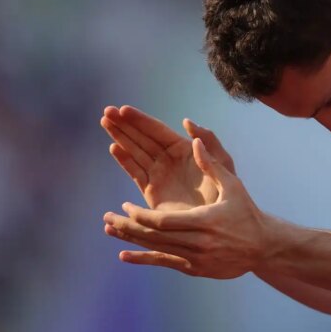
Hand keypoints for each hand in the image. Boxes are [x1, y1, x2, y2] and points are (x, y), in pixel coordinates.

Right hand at [100, 105, 234, 209]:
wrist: (219, 222)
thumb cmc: (225, 192)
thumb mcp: (222, 162)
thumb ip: (208, 141)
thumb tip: (187, 121)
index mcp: (183, 149)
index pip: (157, 130)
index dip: (140, 120)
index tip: (123, 109)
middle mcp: (168, 159)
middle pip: (142, 137)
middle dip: (125, 125)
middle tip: (107, 111)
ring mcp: (159, 174)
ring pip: (135, 152)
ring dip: (120, 137)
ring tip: (105, 122)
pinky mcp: (152, 192)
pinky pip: (135, 172)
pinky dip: (125, 160)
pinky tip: (114, 147)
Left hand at [103, 138, 270, 279]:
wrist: (263, 246)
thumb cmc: (246, 211)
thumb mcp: (233, 185)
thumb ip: (211, 163)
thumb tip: (193, 138)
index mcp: (206, 221)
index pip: (164, 222)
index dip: (141, 216)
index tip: (125, 206)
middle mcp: (199, 243)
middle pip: (155, 238)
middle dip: (129, 227)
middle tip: (107, 218)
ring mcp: (196, 259)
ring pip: (157, 250)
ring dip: (130, 240)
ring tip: (110, 229)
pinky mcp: (195, 269)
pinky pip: (165, 263)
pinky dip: (143, 260)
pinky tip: (124, 256)